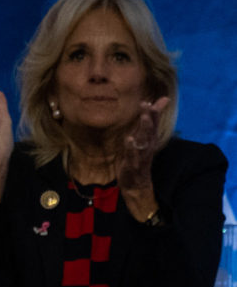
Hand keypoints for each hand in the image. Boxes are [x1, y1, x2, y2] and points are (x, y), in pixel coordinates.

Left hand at [118, 96, 168, 221]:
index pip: (153, 124)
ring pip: (144, 141)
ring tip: (144, 117)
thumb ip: (144, 128)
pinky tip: (129, 139)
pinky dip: (131, 148)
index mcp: (148, 141)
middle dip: (150, 117)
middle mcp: (147, 147)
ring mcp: (141, 156)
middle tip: (149, 105)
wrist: (136, 186)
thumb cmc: (136, 161)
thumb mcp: (139, 143)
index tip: (157, 100)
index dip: (154, 112)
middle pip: (150, 130)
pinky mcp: (133, 165)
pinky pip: (133, 156)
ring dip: (145, 129)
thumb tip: (152, 111)